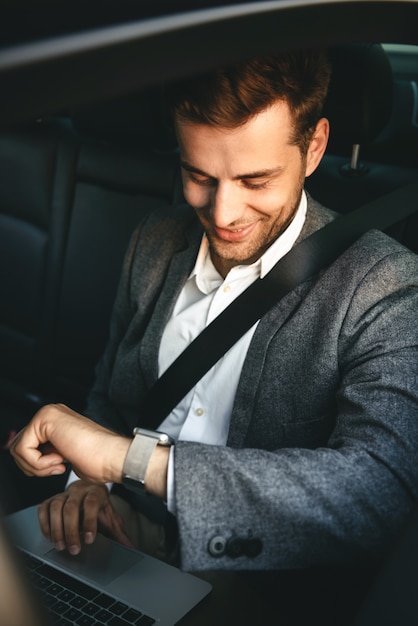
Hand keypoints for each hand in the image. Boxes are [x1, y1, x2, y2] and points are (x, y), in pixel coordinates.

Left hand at [9, 403, 130, 483]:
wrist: (113, 457)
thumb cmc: (98, 461)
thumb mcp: (64, 457)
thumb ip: (46, 454)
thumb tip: (28, 462)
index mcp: (56, 421)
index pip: (25, 447)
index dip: (37, 466)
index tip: (61, 466)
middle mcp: (50, 414)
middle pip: (18, 447)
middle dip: (33, 466)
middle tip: (58, 467)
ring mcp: (48, 414)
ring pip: (17, 449)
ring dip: (37, 466)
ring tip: (60, 464)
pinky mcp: (45, 418)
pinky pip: (23, 449)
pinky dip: (38, 464)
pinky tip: (60, 460)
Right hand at [38, 480, 133, 554]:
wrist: (89, 490)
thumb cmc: (100, 507)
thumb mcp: (111, 517)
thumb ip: (118, 533)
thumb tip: (130, 549)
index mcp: (96, 492)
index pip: (91, 503)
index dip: (89, 521)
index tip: (89, 540)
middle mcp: (79, 490)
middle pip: (71, 507)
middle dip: (71, 530)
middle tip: (74, 550)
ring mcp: (64, 493)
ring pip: (56, 507)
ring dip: (56, 529)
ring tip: (60, 546)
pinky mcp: (51, 498)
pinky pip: (44, 508)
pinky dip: (44, 523)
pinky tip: (50, 537)